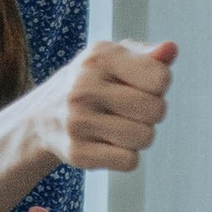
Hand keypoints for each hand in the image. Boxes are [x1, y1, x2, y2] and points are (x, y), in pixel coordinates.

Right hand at [22, 38, 175, 179]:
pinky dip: (126, 156)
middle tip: (131, 110)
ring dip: (140, 136)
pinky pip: (129, 161)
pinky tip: (108, 144)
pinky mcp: (77, 153)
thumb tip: (171, 49)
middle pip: (156, 110)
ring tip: (120, 126)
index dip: (158, 85)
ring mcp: (78, 121)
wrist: (41, 117)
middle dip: (151, 113)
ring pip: (144, 137)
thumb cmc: (89, 83)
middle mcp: (84, 87)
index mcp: (99, 58)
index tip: (142, 85)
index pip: (160, 77)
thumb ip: (147, 54)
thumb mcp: (113, 59)